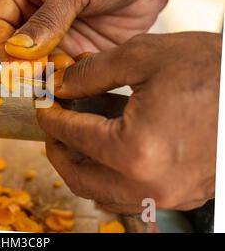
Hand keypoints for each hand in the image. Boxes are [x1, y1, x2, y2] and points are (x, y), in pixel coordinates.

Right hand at [0, 0, 208, 60]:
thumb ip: (47, 19)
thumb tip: (19, 48)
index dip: (2, 44)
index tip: (15, 59)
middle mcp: (35, 16)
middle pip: (14, 51)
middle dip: (23, 65)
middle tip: (35, 76)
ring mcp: (56, 36)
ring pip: (37, 66)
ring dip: (44, 76)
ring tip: (57, 80)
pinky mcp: (77, 51)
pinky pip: (63, 73)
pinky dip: (67, 81)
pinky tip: (77, 79)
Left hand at [36, 32, 220, 212]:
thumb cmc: (213, 69)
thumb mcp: (143, 56)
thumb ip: (91, 72)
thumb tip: (61, 84)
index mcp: (135, 151)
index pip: (72, 136)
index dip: (50, 117)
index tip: (43, 104)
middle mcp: (150, 184)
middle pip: (80, 176)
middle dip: (58, 148)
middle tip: (52, 125)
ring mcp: (169, 194)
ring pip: (103, 190)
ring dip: (82, 163)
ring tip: (77, 133)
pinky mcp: (183, 192)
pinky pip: (131, 192)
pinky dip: (111, 171)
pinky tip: (109, 143)